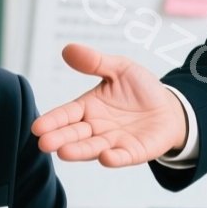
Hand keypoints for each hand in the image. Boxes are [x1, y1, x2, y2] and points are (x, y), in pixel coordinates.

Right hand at [31, 43, 187, 166]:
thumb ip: (95, 62)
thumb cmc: (140, 88)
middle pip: (74, 134)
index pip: (66, 114)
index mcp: (88, 107)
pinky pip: (122, 156)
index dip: (52, 121)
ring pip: (93, 148)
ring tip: (64, 153)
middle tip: (44, 143)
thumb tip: (68, 49)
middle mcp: (96, 128)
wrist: (169, 107)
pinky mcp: (133, 152)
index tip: (37, 127)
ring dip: (79, 151)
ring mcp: (113, 142)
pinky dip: (113, 158)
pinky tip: (105, 157)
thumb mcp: (120, 68)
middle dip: (59, 139)